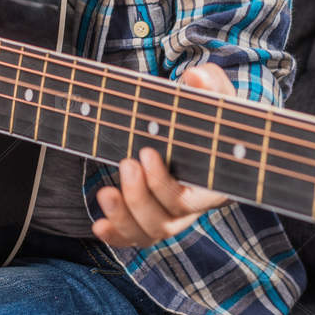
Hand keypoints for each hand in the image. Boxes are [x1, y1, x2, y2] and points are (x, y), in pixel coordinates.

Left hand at [92, 62, 235, 248]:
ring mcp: (172, 215)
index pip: (189, 201)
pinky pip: (135, 236)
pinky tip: (99, 226)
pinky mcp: (152, 217)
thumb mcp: (215, 95)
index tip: (145, 152)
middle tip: (127, 163)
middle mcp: (193, 207)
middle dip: (139, 197)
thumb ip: (210, 84)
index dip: (163, 185)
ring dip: (123, 217)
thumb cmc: (211, 112)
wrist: (202, 127)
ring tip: (105, 193)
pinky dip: (116, 235)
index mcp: (213, 184)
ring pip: (148, 232)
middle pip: (165, 221)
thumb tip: (195, 77)